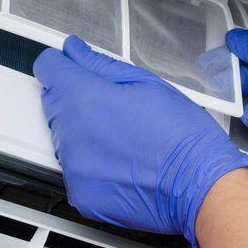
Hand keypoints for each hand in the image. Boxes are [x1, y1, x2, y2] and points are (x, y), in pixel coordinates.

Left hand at [33, 35, 247, 247]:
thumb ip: (100, 65)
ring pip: (64, 139)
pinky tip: (122, 163)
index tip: (72, 68)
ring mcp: (73, 167)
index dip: (62, 64)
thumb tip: (75, 52)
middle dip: (76, 99)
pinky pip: (75, 171)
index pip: (48, 68)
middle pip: (54, 103)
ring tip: (123, 139)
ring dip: (84, 134)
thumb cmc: (182, 136)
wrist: (199, 186)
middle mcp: (71, 133)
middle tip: (114, 109)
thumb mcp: (147, 84)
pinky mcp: (81, 195)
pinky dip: (92, 166)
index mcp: (85, 98)